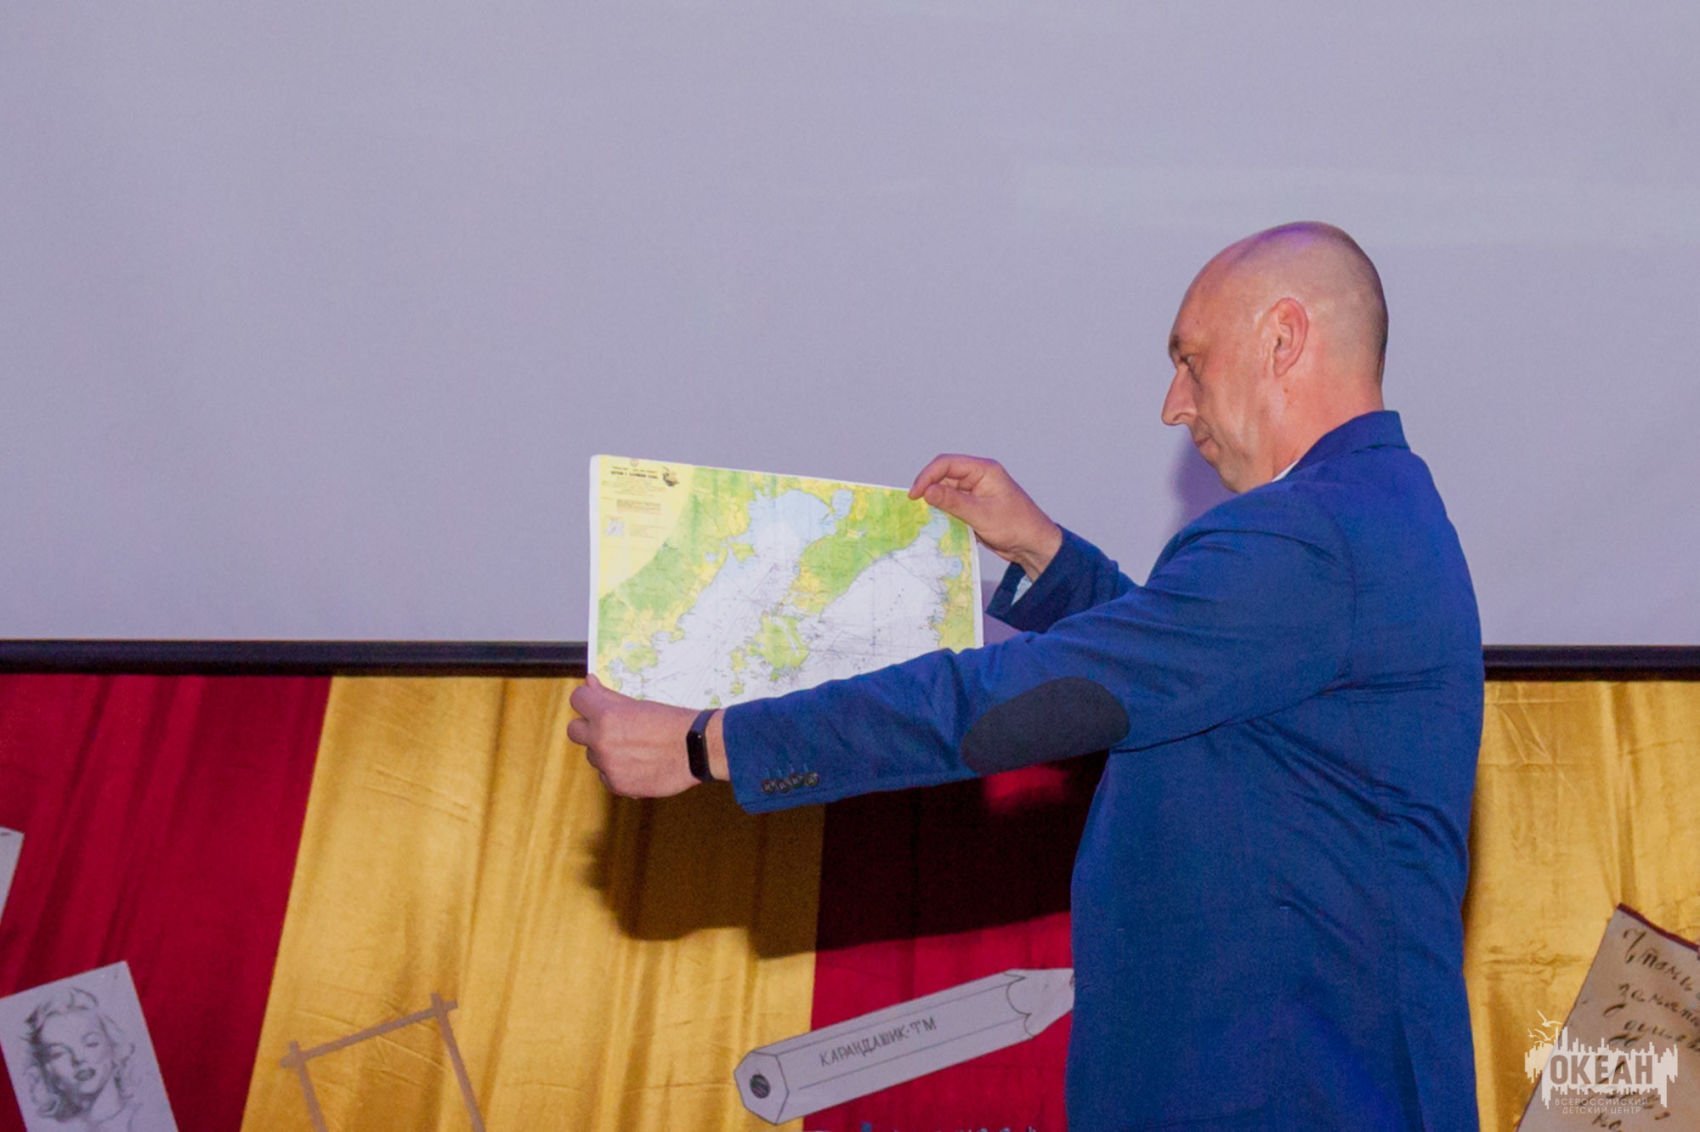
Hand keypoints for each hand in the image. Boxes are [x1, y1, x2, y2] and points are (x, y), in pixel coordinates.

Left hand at [567, 675, 708, 796]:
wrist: (697, 749)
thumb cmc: (672, 722)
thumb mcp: (639, 704)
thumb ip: (609, 697)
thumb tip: (589, 682)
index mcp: (606, 715)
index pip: (577, 699)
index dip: (587, 700)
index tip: (596, 703)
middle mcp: (601, 741)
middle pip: (575, 730)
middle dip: (589, 727)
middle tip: (611, 727)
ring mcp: (608, 765)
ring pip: (593, 754)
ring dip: (605, 751)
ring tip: (634, 748)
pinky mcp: (617, 785)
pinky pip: (606, 775)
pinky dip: (617, 771)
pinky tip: (638, 764)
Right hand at [909, 454, 1062, 578]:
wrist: (1033, 545)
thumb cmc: (1016, 526)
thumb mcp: (981, 514)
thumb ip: (953, 502)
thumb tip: (927, 492)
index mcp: (984, 470)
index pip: (947, 464)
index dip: (927, 477)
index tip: (915, 495)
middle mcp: (978, 477)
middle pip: (944, 477)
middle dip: (929, 490)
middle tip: (916, 507)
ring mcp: (976, 492)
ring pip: (946, 492)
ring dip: (936, 504)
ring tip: (926, 517)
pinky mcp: (974, 507)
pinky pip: (952, 505)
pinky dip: (944, 513)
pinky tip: (937, 523)